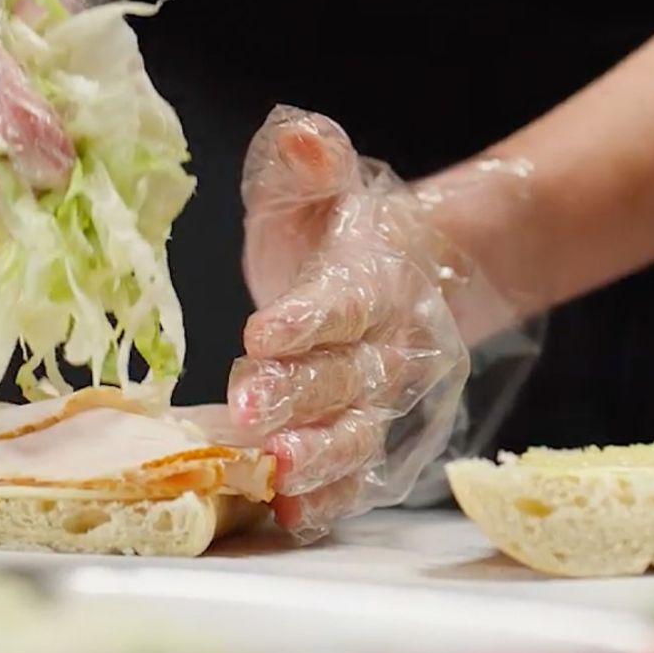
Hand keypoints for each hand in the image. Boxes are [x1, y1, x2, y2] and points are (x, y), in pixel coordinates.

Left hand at [228, 105, 472, 541]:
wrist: (404, 272)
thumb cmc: (338, 231)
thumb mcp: (317, 187)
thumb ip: (310, 165)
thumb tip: (303, 138)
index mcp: (371, 277)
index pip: (344, 300)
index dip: (307, 319)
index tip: (263, 333)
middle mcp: (388, 342)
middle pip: (349, 374)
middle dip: (300, 394)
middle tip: (249, 410)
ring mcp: (385, 395)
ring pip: (361, 430)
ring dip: (322, 456)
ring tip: (278, 472)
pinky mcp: (374, 432)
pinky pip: (361, 471)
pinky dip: (333, 496)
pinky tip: (295, 514)